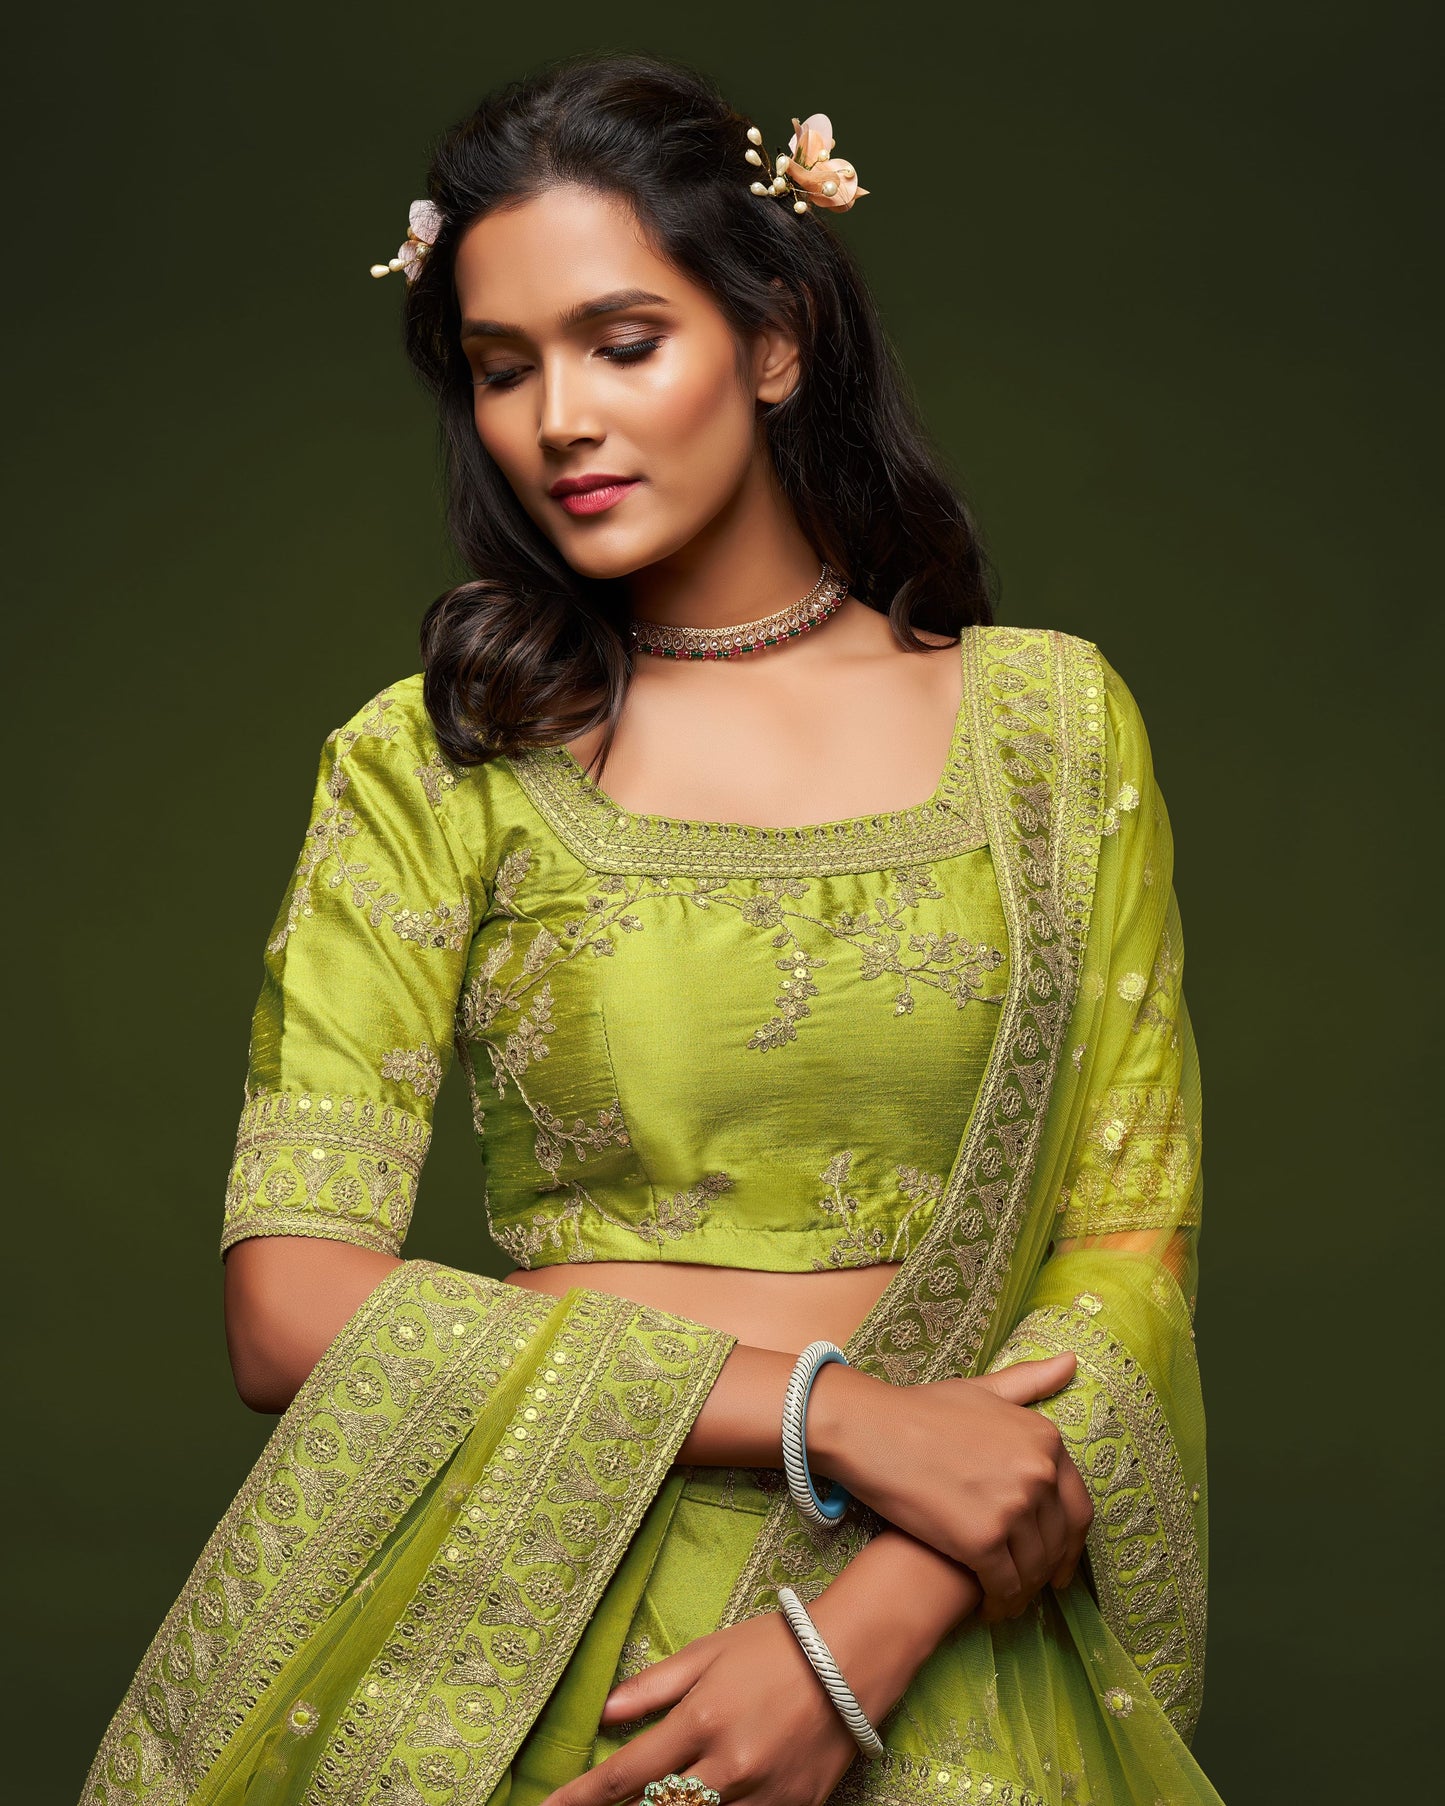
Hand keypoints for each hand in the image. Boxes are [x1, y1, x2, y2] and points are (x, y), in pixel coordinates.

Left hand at [537, 1607, 884, 1805]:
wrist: (859, 1655)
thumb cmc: (777, 1645)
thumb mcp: (709, 1652)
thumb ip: (653, 1686)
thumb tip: (603, 1713)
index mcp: (702, 1720)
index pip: (624, 1776)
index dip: (579, 1799)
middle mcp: (729, 1766)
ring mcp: (764, 1796)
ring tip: (658, 1800)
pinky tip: (708, 1803)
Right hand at [806, 1351, 1093, 1622]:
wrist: (870, 1430)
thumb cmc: (921, 1410)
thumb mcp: (983, 1390)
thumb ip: (1030, 1382)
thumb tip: (1072, 1362)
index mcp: (1045, 1438)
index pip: (1077, 1506)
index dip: (1070, 1541)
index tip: (1059, 1561)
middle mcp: (1038, 1472)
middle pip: (1057, 1541)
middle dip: (1048, 1569)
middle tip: (1033, 1587)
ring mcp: (1013, 1506)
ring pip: (1033, 1568)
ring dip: (1024, 1590)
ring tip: (1006, 1597)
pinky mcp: (982, 1540)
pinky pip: (1005, 1585)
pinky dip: (1001, 1603)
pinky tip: (989, 1607)